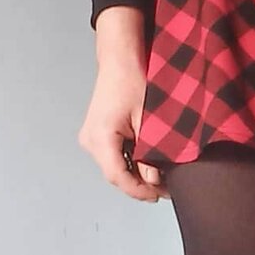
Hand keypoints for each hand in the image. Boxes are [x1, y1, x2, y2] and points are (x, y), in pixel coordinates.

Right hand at [77, 8, 169, 202]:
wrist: (121, 58)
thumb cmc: (132, 79)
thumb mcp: (148, 121)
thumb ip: (151, 153)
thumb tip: (154, 179)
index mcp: (100, 137)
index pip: (118, 177)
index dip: (139, 191)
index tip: (157, 196)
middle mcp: (90, 140)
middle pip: (115, 175)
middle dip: (139, 185)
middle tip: (164, 189)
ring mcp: (91, 137)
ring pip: (114, 167)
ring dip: (135, 174)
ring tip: (158, 177)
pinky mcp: (96, 134)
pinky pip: (112, 157)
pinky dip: (129, 163)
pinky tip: (146, 163)